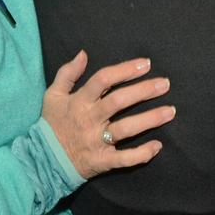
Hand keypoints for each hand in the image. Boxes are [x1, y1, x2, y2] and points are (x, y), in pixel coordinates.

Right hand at [42, 51, 174, 178]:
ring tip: (170, 111)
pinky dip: (142, 154)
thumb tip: (83, 53)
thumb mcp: (53, 94)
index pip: (103, 79)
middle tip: (165, 84)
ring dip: (150, 120)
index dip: (125, 70)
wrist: (44, 159)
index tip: (145, 64)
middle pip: (119, 101)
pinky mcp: (102, 161)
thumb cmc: (52, 123)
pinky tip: (158, 146)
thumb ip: (67, 73)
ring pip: (126, 129)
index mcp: (79, 101)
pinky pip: (125, 159)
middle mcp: (90, 119)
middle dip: (144, 91)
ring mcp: (96, 141)